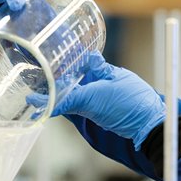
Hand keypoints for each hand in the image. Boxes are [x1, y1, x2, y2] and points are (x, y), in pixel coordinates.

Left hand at [32, 53, 165, 148]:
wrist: (150, 122)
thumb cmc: (136, 101)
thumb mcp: (119, 77)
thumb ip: (102, 68)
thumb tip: (90, 58)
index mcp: (88, 98)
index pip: (61, 100)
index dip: (45, 100)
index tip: (30, 97)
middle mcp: (87, 107)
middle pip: (64, 97)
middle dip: (52, 88)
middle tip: (38, 75)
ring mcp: (93, 111)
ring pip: (74, 97)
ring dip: (66, 87)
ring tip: (56, 71)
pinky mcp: (100, 111)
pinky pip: (85, 99)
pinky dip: (80, 88)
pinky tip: (80, 76)